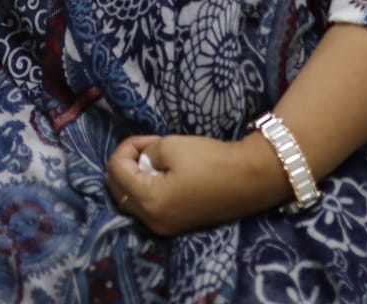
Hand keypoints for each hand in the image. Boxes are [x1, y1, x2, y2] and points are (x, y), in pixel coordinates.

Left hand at [105, 133, 290, 236]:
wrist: (250, 178)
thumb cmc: (210, 159)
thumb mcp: (169, 145)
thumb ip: (144, 153)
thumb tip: (141, 162)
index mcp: (149, 202)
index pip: (115, 171)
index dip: (126, 148)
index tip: (147, 139)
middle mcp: (152, 221)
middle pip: (118, 190)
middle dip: (125, 165)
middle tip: (146, 148)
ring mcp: (165, 228)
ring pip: (132, 201)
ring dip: (135, 178)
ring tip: (155, 159)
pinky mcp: (177, 226)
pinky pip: (149, 208)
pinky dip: (148, 190)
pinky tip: (163, 175)